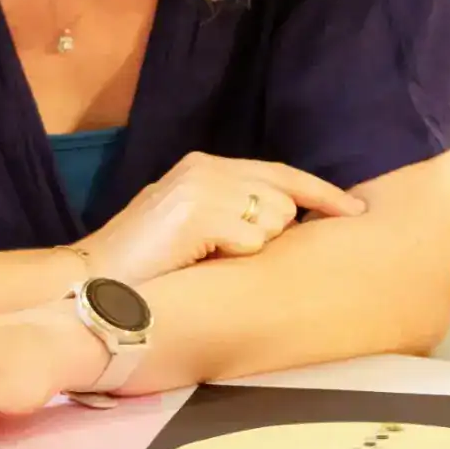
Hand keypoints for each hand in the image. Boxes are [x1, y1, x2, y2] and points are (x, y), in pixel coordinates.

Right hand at [80, 153, 364, 281]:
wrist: (92, 283)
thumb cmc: (146, 267)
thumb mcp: (192, 224)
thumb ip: (233, 210)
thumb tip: (289, 219)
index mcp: (204, 165)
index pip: (281, 173)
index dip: (323, 194)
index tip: (357, 209)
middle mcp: (206, 167)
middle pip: (284, 200)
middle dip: (269, 234)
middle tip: (220, 254)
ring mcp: (203, 186)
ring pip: (273, 221)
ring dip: (249, 249)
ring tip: (204, 258)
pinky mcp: (199, 211)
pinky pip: (253, 241)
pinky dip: (232, 259)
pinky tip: (198, 261)